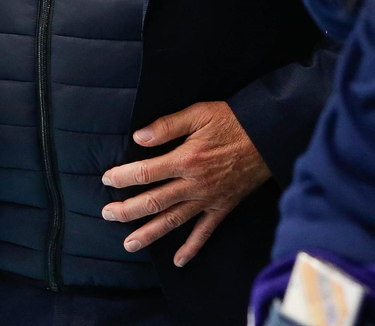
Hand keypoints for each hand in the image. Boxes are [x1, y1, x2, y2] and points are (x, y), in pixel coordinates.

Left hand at [100, 102, 270, 266]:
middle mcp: (194, 184)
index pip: (145, 173)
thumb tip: (139, 137)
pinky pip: (205, 232)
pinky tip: (177, 261)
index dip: (123, 176)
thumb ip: (168, 126)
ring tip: (128, 244)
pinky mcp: (222, 207)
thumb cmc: (233, 120)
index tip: (107, 179)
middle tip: (107, 214)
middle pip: (153, 202)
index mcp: (186, 159)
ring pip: (173, 221)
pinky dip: (191, 248)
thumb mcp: (200, 113)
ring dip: (149, 234)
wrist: (268, 135)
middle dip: (127, 210)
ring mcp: (208, 199)